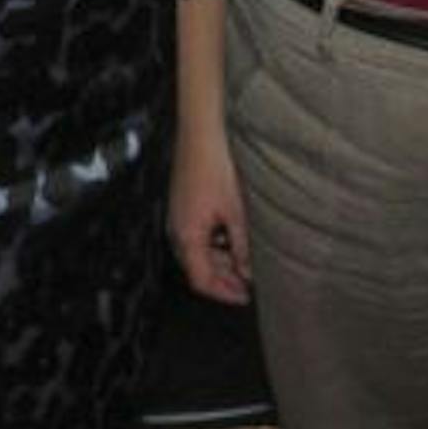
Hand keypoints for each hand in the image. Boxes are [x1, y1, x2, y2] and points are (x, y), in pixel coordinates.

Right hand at [168, 110, 252, 303]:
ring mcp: (179, 217)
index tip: (246, 296)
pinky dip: (216, 243)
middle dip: (224, 279)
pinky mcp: (184, 204)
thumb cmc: (216, 166)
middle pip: (198, 268)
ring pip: (199, 252)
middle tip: (250, 283)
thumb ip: (242, 246)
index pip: (201, 280)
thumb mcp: (236, 211)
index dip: (224, 293)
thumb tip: (249, 271)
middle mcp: (177, 230)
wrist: (202, 132)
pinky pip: (198, 235)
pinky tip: (235, 238)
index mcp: (187, 237)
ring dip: (221, 261)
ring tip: (247, 263)